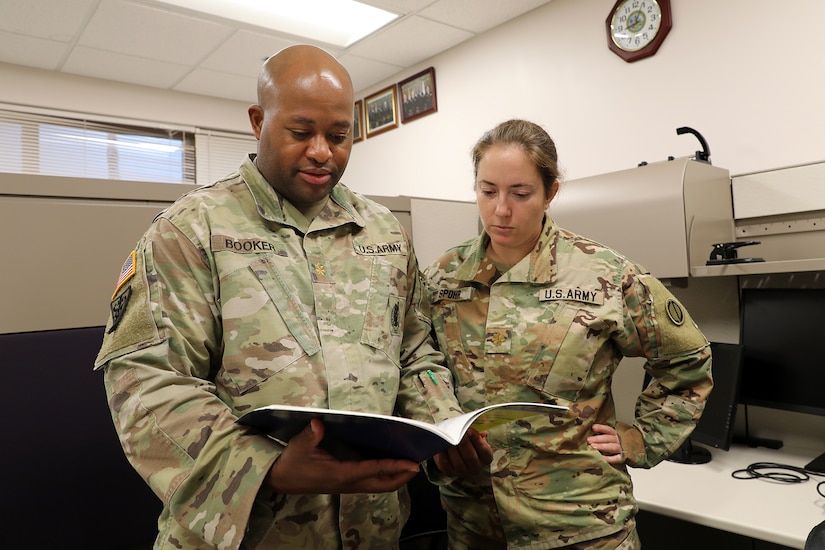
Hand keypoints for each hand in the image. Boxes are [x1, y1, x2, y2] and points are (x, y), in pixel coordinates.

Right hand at [267, 418, 419, 493]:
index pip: (372, 470)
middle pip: (382, 484)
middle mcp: (347, 483)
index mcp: (339, 474)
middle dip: (402, 476)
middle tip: (418, 465)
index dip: (393, 466)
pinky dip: (384, 476)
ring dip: (395, 477)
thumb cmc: (291, 462)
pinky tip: (389, 465)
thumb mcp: (298, 446)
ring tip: (409, 465)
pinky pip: (370, 483)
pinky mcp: (345, 484)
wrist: (280, 480)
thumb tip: (318, 424)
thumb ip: (309, 435)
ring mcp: (347, 486)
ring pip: (378, 485)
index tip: (411, 464)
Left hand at [432, 428, 493, 476]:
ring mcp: (462, 472)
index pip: (483, 450)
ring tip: (448, 437)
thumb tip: (479, 431)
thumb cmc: (468, 440)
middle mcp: (476, 467)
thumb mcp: (475, 435)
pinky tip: (441, 444)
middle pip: (470, 457)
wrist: (456, 450)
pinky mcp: (449, 472)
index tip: (469, 430)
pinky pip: (445, 463)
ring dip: (452, 448)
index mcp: (486, 458)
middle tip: (457, 432)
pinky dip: (442, 453)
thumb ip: (477, 432)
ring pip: (457, 461)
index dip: (476, 439)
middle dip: (463, 443)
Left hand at [587, 423, 623, 463]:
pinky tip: (601, 458)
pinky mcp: (621, 458)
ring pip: (612, 447)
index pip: (608, 429)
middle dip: (598, 439)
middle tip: (589, 440)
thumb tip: (587, 432)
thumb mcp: (606, 437)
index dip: (601, 428)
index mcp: (614, 434)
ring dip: (602, 446)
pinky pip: (615, 458)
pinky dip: (608, 458)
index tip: (593, 427)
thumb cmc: (608, 444)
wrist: (623, 454)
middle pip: (608, 438)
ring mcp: (620, 449)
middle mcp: (618, 441)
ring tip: (593, 447)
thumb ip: (599, 435)